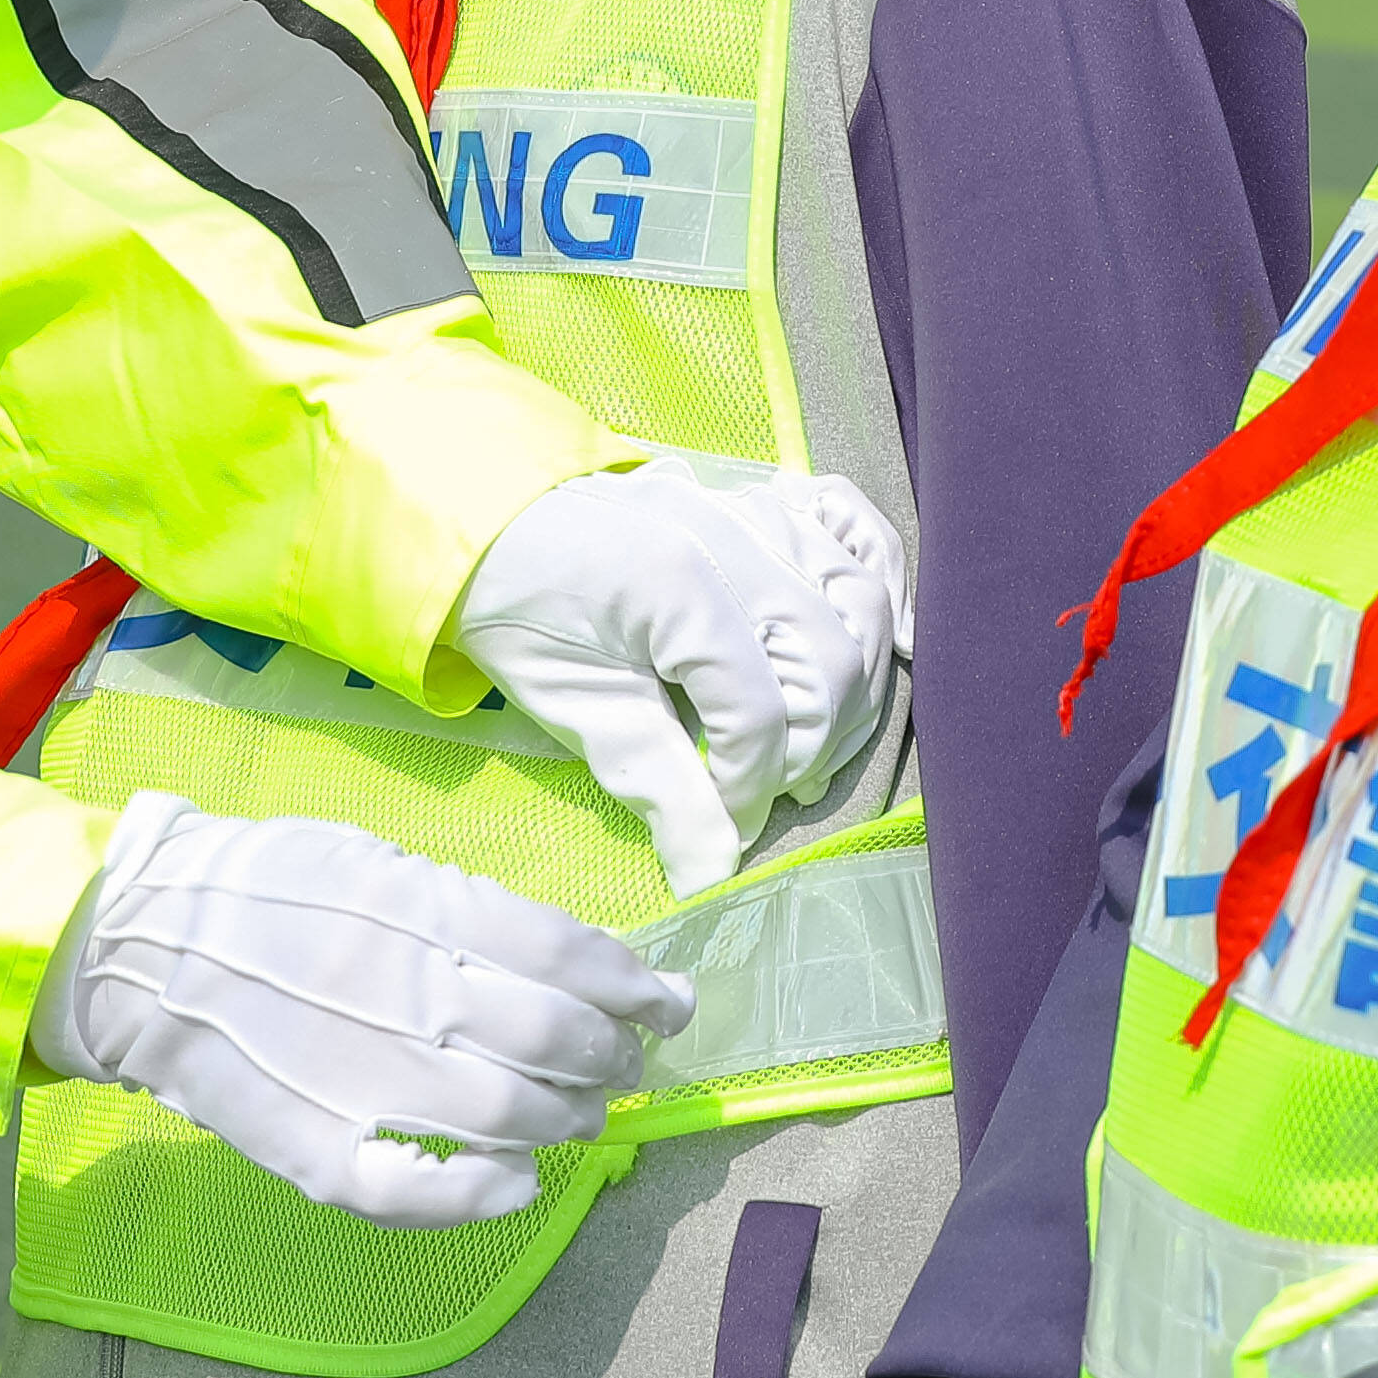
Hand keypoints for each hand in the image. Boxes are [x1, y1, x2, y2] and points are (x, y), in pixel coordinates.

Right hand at [28, 789, 688, 1224]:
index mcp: (416, 910)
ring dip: (569, 1122)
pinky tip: (517, 1183)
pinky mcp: (312, 1147)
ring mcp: (356, 1075)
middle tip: (624, 1061)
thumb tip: (571, 957)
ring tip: (581, 1114)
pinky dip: (483, 1195)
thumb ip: (466, 908)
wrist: (133, 941)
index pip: (568, 955)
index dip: (635, 987)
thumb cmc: (262, 891)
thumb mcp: (372, 860)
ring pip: (507, 1117)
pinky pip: (415, 1191)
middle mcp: (399, 991)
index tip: (664, 1002)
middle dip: (612, 1057)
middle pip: (554, 1040)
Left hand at [445, 462, 910, 890]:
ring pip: (861, 604)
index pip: (760, 711)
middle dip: (813, 746)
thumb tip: (714, 875)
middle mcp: (737, 538)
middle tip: (771, 790)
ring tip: (813, 741)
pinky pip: (856, 531)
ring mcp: (761, 511)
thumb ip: (657, 788)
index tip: (727, 825)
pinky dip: (881, 583)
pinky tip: (882, 638)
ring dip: (856, 686)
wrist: (495, 526)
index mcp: (678, 589)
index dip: (754, 787)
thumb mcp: (577, 708)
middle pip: (832, 660)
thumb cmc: (526, 618)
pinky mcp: (770, 502)